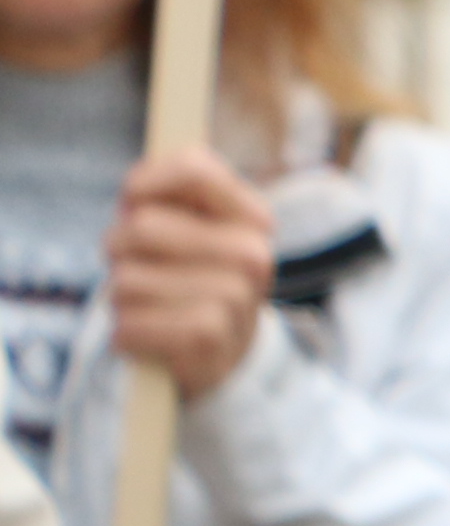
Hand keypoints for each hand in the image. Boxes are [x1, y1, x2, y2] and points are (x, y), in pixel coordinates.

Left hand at [107, 146, 272, 401]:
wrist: (226, 356)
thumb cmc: (192, 279)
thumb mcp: (189, 227)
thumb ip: (166, 193)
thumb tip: (134, 193)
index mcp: (253, 218)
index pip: (194, 169)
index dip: (146, 181)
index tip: (133, 201)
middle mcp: (254, 253)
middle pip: (141, 226)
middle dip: (119, 250)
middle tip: (141, 268)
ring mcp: (235, 296)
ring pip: (126, 280)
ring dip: (121, 299)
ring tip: (150, 307)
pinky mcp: (208, 337)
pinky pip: (130, 324)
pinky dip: (126, 334)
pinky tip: (150, 337)